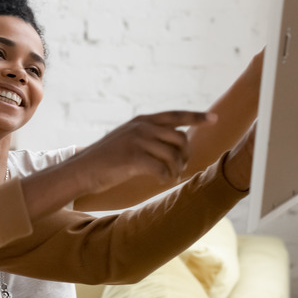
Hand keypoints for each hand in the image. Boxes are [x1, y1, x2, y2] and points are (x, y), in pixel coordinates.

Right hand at [73, 111, 217, 193]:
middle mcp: (142, 127)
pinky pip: (162, 169)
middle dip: (186, 156)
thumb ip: (148, 136)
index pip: (176, 116)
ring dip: (176, 170)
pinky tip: (161, 180)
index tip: (215, 119)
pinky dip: (166, 177)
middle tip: (180, 168)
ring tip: (171, 177)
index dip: (197, 117)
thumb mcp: (128, 139)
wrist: (81, 170)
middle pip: (181, 139)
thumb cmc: (106, 159)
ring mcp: (137, 141)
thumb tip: (175, 143)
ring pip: (173, 156)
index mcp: (142, 121)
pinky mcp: (133, 158)